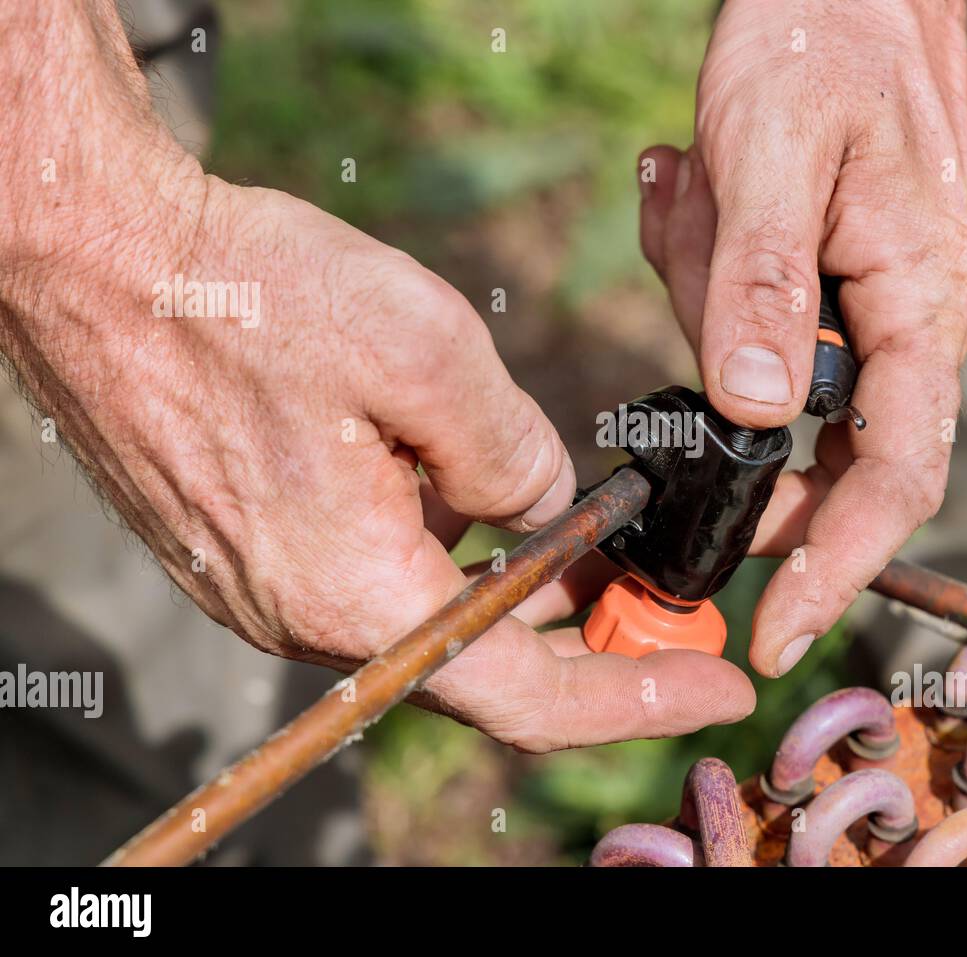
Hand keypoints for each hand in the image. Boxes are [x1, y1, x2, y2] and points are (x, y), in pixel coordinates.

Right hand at [0, 1, 753, 751]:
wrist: (96, 262)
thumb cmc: (245, 299)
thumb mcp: (426, 354)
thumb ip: (514, 454)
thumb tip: (543, 508)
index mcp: (357, 593)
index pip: (527, 694)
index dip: (637, 697)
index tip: (719, 687)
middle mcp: (309, 617)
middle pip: (484, 668)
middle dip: (590, 642)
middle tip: (669, 606)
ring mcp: (272, 591)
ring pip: (430, 621)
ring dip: (519, 599)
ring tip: (598, 554)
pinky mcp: (255, 553)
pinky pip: (378, 583)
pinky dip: (452, 566)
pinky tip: (488, 514)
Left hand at [638, 0, 966, 676]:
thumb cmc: (823, 43)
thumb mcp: (774, 151)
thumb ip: (762, 284)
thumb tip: (754, 413)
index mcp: (919, 303)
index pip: (896, 477)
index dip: (838, 567)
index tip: (777, 634)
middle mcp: (909, 324)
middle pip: (820, 443)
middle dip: (734, 400)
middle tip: (691, 258)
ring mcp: (871, 308)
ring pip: (769, 381)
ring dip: (711, 297)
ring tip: (702, 189)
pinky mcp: (827, 288)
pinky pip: (754, 328)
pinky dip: (708, 277)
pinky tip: (700, 194)